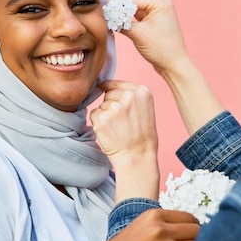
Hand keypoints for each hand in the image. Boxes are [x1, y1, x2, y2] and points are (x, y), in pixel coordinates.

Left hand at [90, 80, 159, 200]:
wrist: (138, 157)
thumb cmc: (142, 135)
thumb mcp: (145, 108)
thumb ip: (131, 95)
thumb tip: (104, 84)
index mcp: (143, 91)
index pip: (117, 83)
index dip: (112, 92)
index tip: (115, 102)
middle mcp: (129, 96)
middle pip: (108, 94)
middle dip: (111, 105)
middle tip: (122, 122)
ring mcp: (115, 107)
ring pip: (101, 106)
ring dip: (105, 116)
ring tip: (118, 129)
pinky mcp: (102, 118)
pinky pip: (94, 115)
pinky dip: (98, 124)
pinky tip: (110, 132)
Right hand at [106, 0, 191, 75]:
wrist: (174, 64)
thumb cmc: (161, 50)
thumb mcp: (137, 34)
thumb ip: (120, 21)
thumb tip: (106, 14)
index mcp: (160, 2)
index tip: (102, 0)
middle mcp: (161, 0)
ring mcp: (159, 8)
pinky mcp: (154, 16)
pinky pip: (139, 4)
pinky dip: (128, 4)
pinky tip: (118, 7)